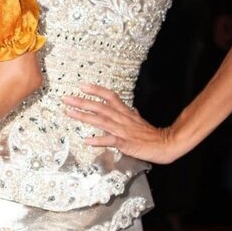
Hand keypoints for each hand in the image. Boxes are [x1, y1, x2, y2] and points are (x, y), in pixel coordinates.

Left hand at [63, 83, 181, 163]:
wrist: (165, 145)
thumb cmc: (151, 134)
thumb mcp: (140, 120)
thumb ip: (132, 115)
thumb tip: (131, 110)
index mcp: (125, 112)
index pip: (110, 96)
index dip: (96, 90)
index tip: (83, 86)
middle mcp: (122, 119)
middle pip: (100, 107)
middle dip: (82, 102)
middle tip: (66, 98)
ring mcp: (123, 130)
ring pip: (101, 121)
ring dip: (84, 116)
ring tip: (69, 113)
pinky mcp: (125, 143)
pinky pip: (110, 140)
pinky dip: (98, 140)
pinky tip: (86, 140)